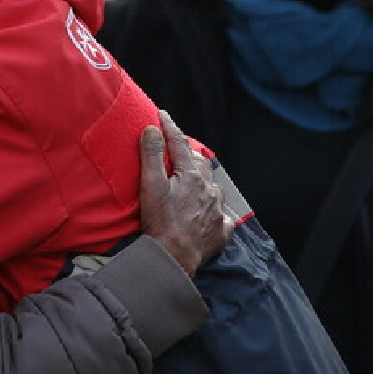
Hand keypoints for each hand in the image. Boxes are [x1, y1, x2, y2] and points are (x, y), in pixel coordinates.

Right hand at [138, 111, 229, 274]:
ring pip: (213, 188)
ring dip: (203, 183)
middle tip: (177, 154)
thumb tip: (153, 129)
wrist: (174, 258)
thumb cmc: (160, 222)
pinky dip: (214, 212)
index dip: (170, 128)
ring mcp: (218, 211)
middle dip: (188, 156)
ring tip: (192, 186)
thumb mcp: (151, 185)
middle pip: (200, 164)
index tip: (162, 115)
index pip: (179, 144)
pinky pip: (222, 217)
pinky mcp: (222, 231)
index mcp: (192, 176)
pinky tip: (208, 215)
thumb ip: (152, 155)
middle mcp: (209, 189)